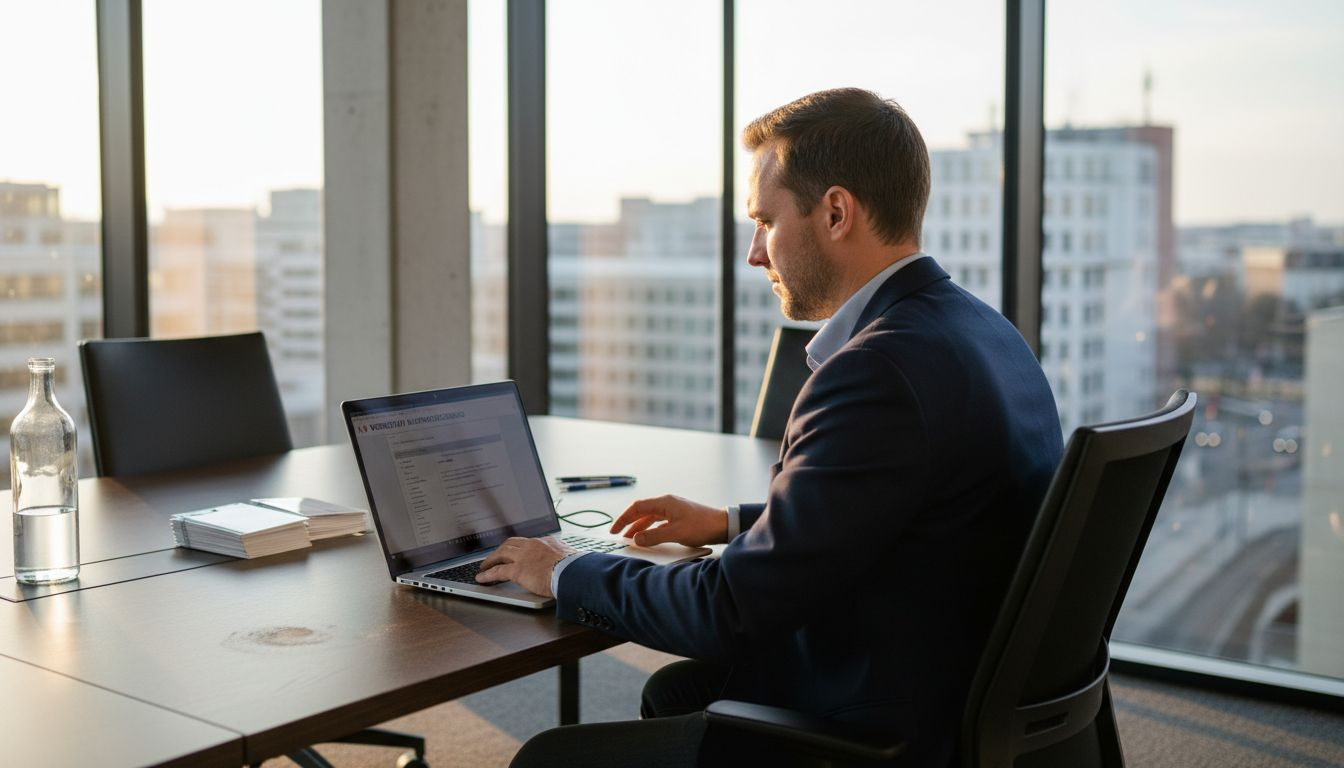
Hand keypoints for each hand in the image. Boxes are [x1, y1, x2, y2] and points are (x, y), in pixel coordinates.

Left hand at [476, 536, 576, 597]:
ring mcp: (524, 557)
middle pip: (511, 544)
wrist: (574, 574)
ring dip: (491, 560)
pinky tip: (482, 578)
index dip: (518, 546)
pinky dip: (488, 574)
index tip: (514, 550)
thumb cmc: (577, 569)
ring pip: (501, 554)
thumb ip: (563, 559)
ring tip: (484, 566)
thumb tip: (567, 565)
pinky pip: (498, 571)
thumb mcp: (570, 558)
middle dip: (500, 550)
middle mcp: (533, 545)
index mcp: (546, 542)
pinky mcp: (518, 570)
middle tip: (494, 556)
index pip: (527, 542)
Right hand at [610, 494, 727, 547]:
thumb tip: (635, 539)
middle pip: (641, 511)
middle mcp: (667, 503)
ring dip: (638, 527)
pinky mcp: (678, 518)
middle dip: (628, 523)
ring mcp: (672, 510)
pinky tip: (647, 538)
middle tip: (617, 535)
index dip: (623, 518)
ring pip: (649, 517)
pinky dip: (649, 529)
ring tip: (630, 539)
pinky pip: (658, 522)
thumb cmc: (701, 526)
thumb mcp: (676, 533)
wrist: (722, 525)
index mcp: (664, 502)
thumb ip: (654, 536)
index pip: (637, 507)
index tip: (614, 530)